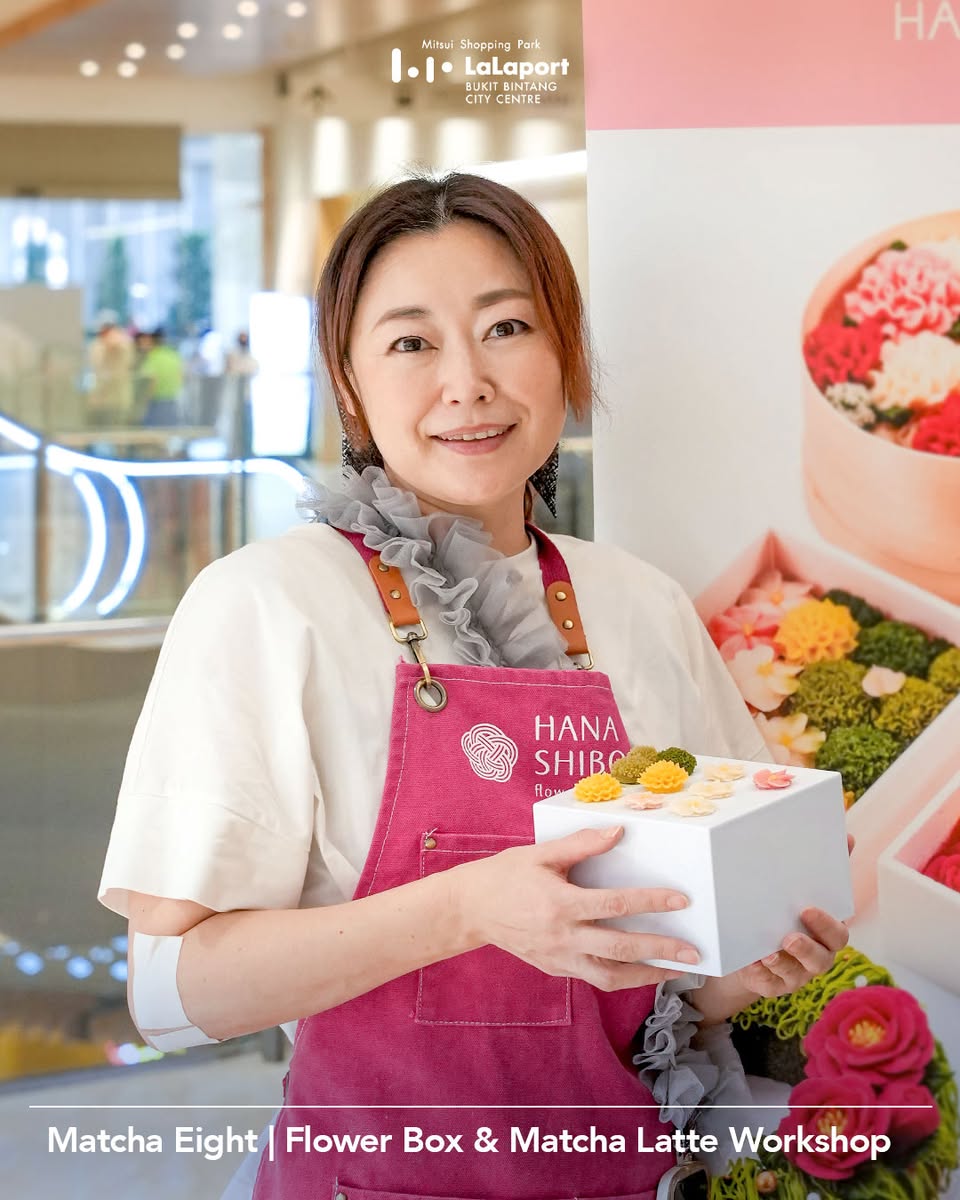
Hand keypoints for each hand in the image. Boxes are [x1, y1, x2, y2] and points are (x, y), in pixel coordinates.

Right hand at [452, 825, 701, 991]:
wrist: (470, 909)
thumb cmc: (506, 875)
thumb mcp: (540, 854)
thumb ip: (581, 844)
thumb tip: (618, 832)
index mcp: (560, 904)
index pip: (615, 904)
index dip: (651, 902)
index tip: (681, 901)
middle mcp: (562, 936)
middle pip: (621, 948)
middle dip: (661, 951)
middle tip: (693, 953)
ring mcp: (559, 958)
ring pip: (610, 976)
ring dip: (647, 975)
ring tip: (675, 972)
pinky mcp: (556, 969)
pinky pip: (595, 978)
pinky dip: (622, 977)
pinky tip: (642, 971)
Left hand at [696, 907, 849, 1022]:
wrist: (753, 947)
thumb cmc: (776, 920)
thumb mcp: (785, 908)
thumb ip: (789, 899)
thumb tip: (784, 870)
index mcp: (825, 936)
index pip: (837, 934)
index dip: (826, 924)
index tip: (806, 910)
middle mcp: (817, 958)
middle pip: (821, 959)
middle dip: (806, 948)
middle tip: (789, 938)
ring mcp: (797, 975)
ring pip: (795, 974)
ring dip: (782, 963)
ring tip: (768, 954)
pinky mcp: (775, 985)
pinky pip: (770, 983)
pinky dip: (761, 973)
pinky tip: (752, 963)